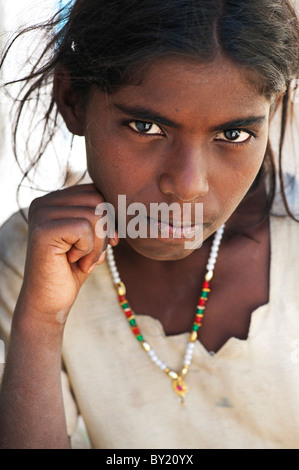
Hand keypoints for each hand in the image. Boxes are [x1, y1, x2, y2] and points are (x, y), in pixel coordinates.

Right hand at [18, 184, 117, 324]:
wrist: (50, 303)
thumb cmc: (73, 270)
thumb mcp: (92, 237)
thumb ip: (101, 215)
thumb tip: (127, 201)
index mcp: (54, 200)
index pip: (96, 191)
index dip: (110, 217)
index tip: (109, 242)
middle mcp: (43, 202)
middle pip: (98, 200)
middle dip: (106, 232)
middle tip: (93, 255)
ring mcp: (41, 214)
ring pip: (95, 214)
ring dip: (98, 245)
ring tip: (83, 261)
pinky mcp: (43, 230)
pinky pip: (85, 228)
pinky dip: (89, 250)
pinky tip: (75, 262)